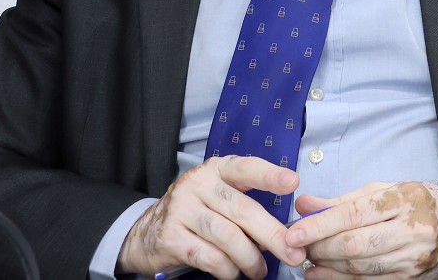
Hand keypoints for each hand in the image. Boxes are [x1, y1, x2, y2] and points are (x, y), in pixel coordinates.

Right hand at [118, 156, 305, 279]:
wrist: (145, 233)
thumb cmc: (196, 212)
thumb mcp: (218, 197)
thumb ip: (246, 204)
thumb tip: (284, 231)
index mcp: (216, 169)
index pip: (246, 168)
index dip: (269, 175)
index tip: (292, 183)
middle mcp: (198, 184)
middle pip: (243, 210)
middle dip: (272, 235)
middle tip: (292, 253)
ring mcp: (181, 209)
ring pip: (228, 236)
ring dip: (250, 258)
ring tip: (259, 270)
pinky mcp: (171, 237)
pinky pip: (208, 256)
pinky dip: (227, 269)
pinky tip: (233, 273)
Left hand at [286, 181, 437, 279]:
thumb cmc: (421, 204)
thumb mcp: (387, 190)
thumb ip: (343, 200)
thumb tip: (305, 205)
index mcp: (405, 199)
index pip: (354, 214)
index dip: (320, 224)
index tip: (294, 231)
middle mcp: (412, 230)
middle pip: (354, 244)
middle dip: (320, 247)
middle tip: (297, 246)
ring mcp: (412, 259)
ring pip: (359, 268)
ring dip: (326, 267)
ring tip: (308, 260)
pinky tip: (323, 275)